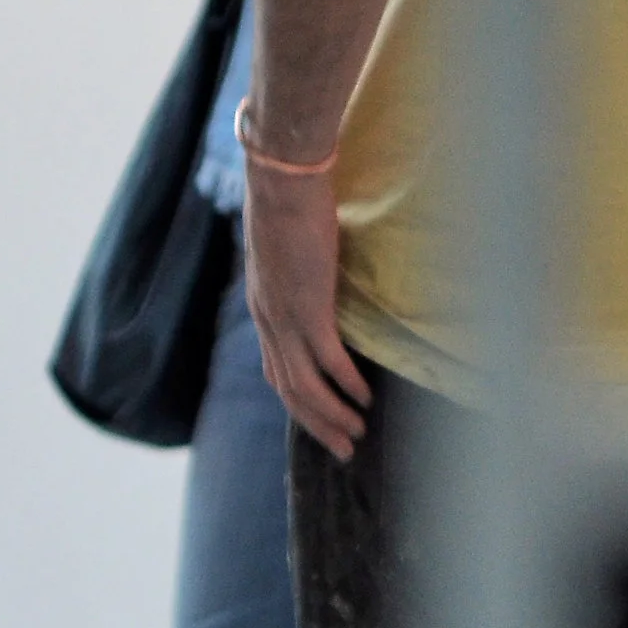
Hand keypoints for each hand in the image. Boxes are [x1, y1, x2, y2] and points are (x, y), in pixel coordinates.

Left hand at [244, 162, 369, 459]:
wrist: (282, 177)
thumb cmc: (289, 198)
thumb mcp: (288, 243)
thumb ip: (301, 266)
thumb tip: (321, 269)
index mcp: (263, 307)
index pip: (276, 369)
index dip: (299, 402)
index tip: (321, 421)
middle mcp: (269, 320)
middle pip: (288, 390)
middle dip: (316, 424)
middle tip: (342, 449)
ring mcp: (286, 317)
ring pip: (304, 386)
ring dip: (331, 416)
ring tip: (357, 435)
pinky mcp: (309, 308)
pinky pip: (328, 361)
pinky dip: (346, 385)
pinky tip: (365, 400)